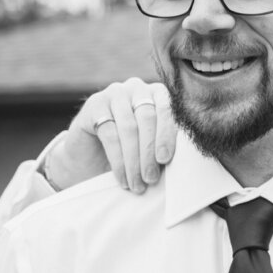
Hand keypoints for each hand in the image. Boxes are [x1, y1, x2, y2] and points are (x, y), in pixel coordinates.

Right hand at [46, 78, 177, 192]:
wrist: (92, 156)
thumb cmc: (133, 151)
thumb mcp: (152, 146)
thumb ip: (165, 145)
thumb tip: (180, 162)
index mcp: (159, 93)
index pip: (168, 110)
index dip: (167, 136)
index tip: (165, 160)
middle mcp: (138, 88)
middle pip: (147, 118)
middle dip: (150, 151)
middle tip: (151, 178)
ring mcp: (115, 93)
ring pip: (128, 127)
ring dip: (134, 159)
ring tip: (137, 184)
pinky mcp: (94, 104)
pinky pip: (109, 133)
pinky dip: (118, 159)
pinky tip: (122, 178)